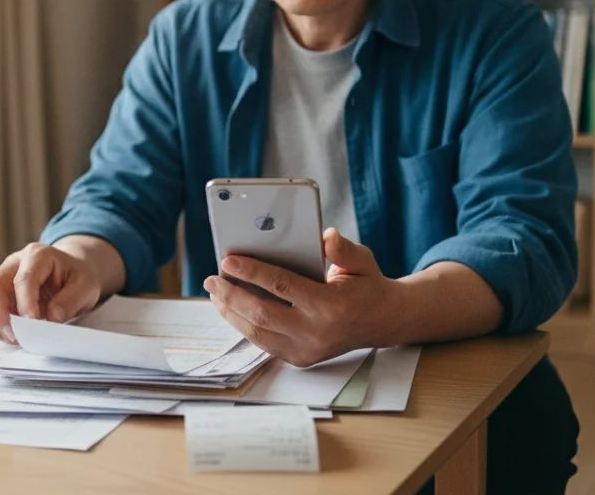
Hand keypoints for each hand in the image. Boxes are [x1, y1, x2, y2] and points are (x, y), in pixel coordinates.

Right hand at [0, 242, 102, 344]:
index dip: (25, 303)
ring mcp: (3, 276)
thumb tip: (52, 318)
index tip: (33, 323)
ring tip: (13, 338)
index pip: (24, 279)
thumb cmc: (76, 277)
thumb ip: (71, 301)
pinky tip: (10, 335)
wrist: (70, 272)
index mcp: (38, 256)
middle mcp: (14, 262)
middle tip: (15, 335)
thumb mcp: (86, 287)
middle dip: (0, 313)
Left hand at [205, 228, 397, 366]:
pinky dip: (243, 326)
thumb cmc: (367, 285)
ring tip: (215, 293)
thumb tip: (324, 236)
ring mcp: (307, 349)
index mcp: (332, 306)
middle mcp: (317, 332)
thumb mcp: (362, 261)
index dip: (252, 272)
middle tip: (212, 278)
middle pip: (262, 313)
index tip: (227, 260)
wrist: (382, 321)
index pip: (282, 286)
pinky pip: (264, 343)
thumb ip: (342, 249)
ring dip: (231, 312)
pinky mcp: (300, 358)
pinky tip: (231, 309)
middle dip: (231, 294)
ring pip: (257, 332)